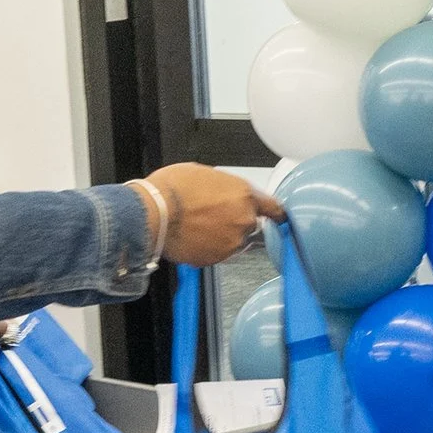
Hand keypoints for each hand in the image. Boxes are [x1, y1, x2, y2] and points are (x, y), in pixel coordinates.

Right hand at [142, 163, 285, 267]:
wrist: (153, 213)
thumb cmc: (173, 189)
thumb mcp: (205, 173)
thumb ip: (225, 187)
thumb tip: (226, 193)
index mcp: (244, 195)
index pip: (273, 208)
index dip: (276, 212)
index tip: (280, 217)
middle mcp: (244, 220)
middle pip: (249, 224)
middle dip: (234, 221)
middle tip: (210, 215)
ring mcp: (231, 242)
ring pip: (233, 240)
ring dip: (221, 235)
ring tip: (197, 225)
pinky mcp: (216, 259)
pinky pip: (217, 253)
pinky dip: (208, 247)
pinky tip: (192, 236)